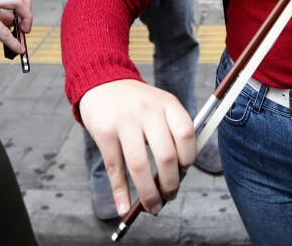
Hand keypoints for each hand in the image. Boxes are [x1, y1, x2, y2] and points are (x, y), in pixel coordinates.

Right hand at [79, 79, 197, 216]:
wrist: (102, 83)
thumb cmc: (138, 103)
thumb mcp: (160, 105)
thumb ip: (171, 133)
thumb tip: (178, 175)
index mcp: (167, 103)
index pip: (187, 134)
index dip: (189, 159)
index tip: (184, 172)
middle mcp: (148, 110)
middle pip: (166, 156)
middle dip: (170, 184)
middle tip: (169, 197)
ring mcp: (124, 121)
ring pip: (139, 166)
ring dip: (148, 194)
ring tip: (153, 207)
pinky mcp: (104, 132)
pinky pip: (115, 168)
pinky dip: (121, 193)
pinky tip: (125, 208)